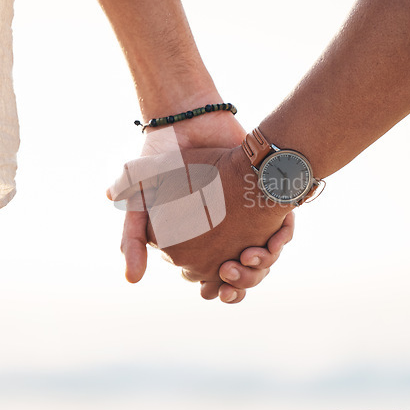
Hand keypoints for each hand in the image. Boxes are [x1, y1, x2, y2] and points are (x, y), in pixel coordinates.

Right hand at [109, 141, 293, 301]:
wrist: (192, 121)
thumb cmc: (162, 160)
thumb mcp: (140, 200)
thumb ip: (132, 237)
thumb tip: (131, 280)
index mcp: (188, 238)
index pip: (205, 278)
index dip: (215, 288)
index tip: (217, 288)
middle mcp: (216, 231)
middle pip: (237, 274)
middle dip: (243, 280)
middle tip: (234, 270)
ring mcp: (239, 217)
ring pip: (260, 259)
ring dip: (261, 265)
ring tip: (252, 256)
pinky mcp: (259, 201)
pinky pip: (277, 233)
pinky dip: (278, 241)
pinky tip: (271, 239)